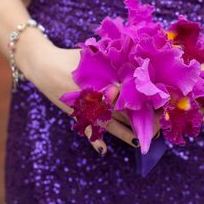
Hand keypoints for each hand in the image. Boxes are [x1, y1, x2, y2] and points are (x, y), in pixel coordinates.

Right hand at [17, 35, 159, 154]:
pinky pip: (86, 129)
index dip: (145, 102)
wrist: (43, 64)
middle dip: (139, 121)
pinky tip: (104, 150)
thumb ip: (111, 57)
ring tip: (138, 141)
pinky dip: (93, 140)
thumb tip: (137, 58)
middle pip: (122, 111)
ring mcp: (85, 107)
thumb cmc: (70, 57)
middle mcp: (96, 96)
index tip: (159, 108)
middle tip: (156, 130)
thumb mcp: (92, 54)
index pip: (130, 94)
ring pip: (109, 123)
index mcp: (104, 81)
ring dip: (123, 133)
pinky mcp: (74, 113)